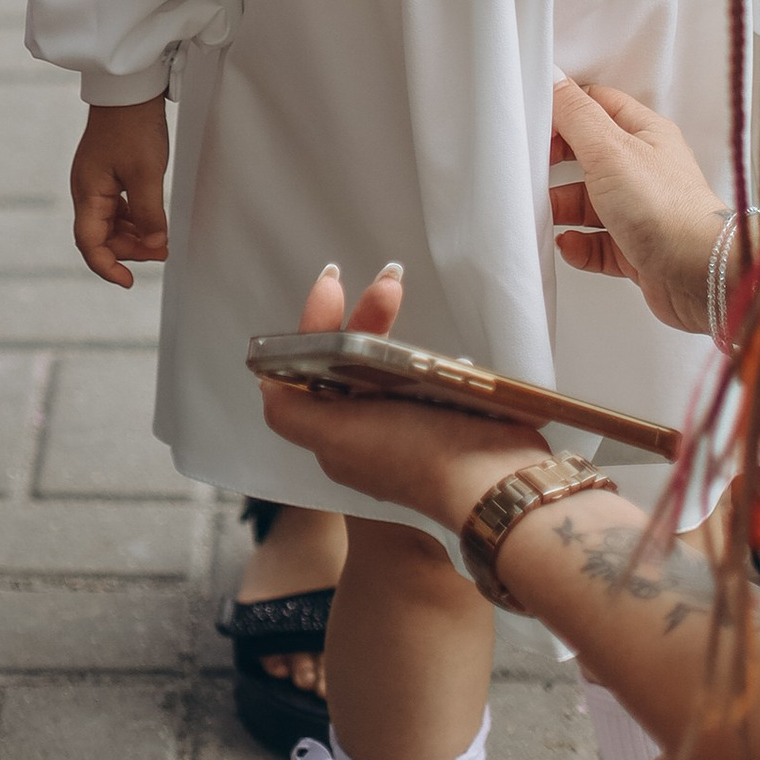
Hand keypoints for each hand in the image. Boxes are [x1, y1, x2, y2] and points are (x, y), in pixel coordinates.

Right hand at [71, 101, 169, 285]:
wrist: (129, 89)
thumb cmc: (133, 125)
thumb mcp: (147, 174)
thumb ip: (150, 214)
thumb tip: (154, 245)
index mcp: (88, 193)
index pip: (90, 244)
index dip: (108, 267)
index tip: (128, 281)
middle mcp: (87, 190)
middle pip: (101, 236)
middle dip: (129, 250)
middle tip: (160, 252)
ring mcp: (96, 182)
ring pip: (111, 223)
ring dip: (133, 236)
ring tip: (160, 241)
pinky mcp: (107, 173)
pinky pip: (117, 207)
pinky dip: (134, 220)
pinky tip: (151, 223)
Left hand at [254, 259, 543, 537]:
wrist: (493, 478)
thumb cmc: (415, 454)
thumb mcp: (339, 437)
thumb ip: (292, 413)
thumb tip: (266, 384)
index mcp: (337, 434)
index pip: (312, 368)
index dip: (316, 324)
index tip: (333, 283)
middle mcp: (367, 429)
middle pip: (351, 357)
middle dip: (364, 315)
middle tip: (390, 280)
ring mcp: (408, 423)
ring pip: (386, 360)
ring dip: (393, 324)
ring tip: (408, 295)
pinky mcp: (444, 417)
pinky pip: (424, 373)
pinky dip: (424, 352)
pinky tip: (441, 346)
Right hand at [549, 79, 730, 334]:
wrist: (699, 275)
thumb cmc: (667, 210)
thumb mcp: (610, 150)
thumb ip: (577, 114)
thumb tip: (555, 80)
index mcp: (645, 134)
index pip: (598, 106)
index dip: (565, 110)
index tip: (535, 121)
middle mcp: (645, 170)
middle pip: (590, 155)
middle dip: (558, 162)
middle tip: (534, 168)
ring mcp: (641, 210)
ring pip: (590, 202)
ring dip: (563, 207)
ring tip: (545, 212)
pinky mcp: (637, 248)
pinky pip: (598, 242)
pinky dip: (578, 245)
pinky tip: (568, 244)